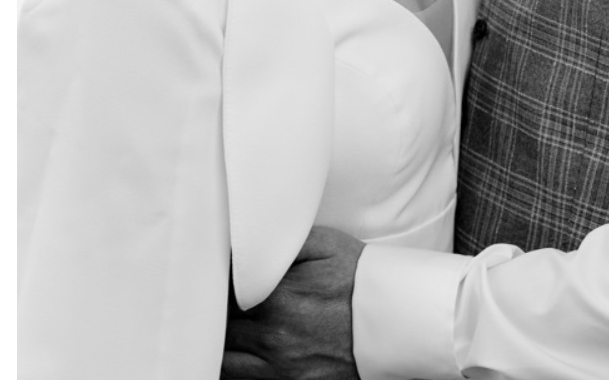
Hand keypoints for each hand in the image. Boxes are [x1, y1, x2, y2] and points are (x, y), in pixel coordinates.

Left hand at [222, 225, 364, 379]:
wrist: (393, 318)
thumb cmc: (357, 276)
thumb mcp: (324, 243)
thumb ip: (281, 243)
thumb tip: (246, 241)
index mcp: (278, 298)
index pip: (225, 293)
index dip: (217, 284)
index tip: (215, 275)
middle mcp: (274, 337)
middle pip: (223, 328)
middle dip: (218, 313)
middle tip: (216, 297)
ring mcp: (282, 367)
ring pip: (228, 361)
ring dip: (223, 343)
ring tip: (227, 324)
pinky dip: (237, 366)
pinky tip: (241, 349)